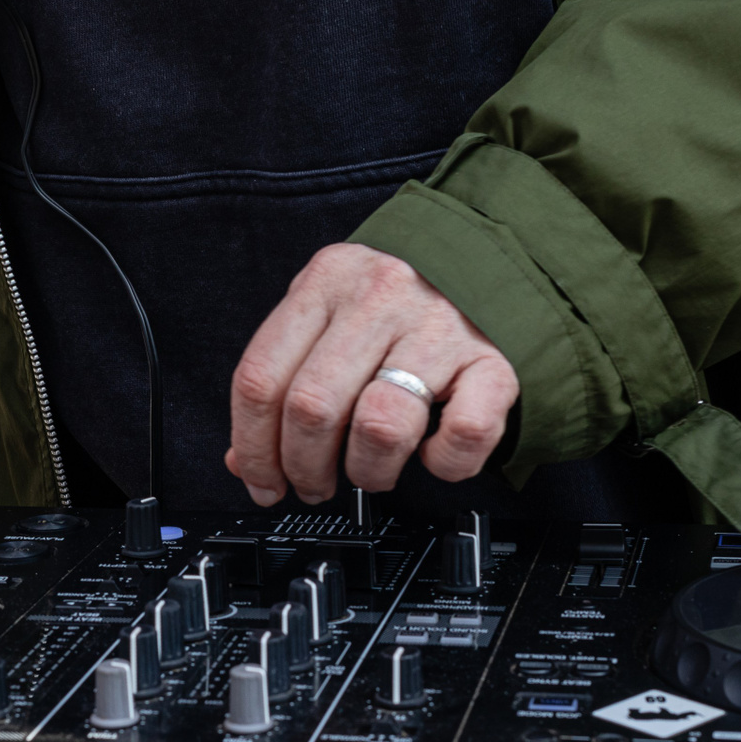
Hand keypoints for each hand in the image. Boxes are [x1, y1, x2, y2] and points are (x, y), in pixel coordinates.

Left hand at [226, 242, 518, 504]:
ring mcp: (439, 328)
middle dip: (305, 468)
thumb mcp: (327, 314)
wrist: (487, 256)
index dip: (254, 448)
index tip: (264, 482)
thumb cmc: (396, 298)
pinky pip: (462, 433)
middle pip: (313, 408)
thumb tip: (247, 461)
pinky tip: (430, 452)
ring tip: (370, 472)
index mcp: (326, 283)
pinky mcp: (493, 361)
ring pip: (380, 427)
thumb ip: (284, 377)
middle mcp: (380, 298)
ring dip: (367, 471)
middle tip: (314, 485)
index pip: (261, 379)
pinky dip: (443, 462)